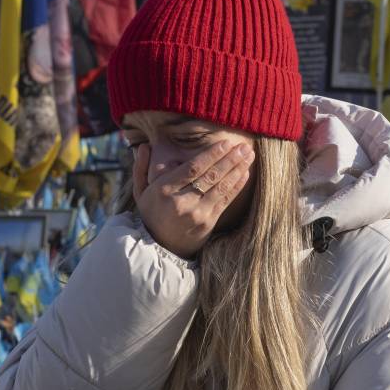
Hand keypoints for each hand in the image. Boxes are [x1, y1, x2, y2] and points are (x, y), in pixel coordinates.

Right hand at [132, 141, 254, 258]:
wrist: (159, 246)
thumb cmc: (151, 214)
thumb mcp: (140, 192)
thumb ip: (140, 168)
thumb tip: (144, 146)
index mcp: (164, 190)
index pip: (192, 168)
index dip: (211, 155)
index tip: (225, 143)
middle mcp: (181, 201)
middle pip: (210, 176)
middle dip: (229, 159)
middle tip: (243, 146)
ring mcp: (196, 214)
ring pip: (220, 187)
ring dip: (237, 170)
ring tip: (249, 155)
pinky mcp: (208, 224)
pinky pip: (225, 201)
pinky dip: (236, 186)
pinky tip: (245, 173)